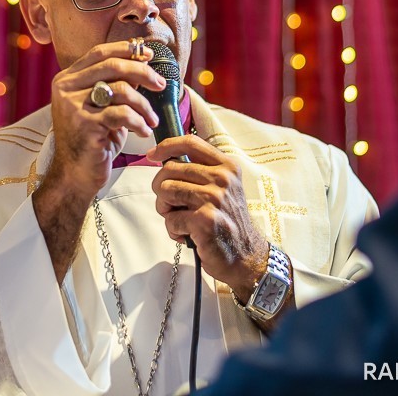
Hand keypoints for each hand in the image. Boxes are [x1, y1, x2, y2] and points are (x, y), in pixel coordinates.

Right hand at [42, 40, 165, 199]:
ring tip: (151, 120)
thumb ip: (114, 83)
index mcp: (67, 79)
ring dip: (144, 105)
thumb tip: (142, 59)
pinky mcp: (84, 124)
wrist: (74, 175)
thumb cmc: (93, 140)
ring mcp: (73, 106)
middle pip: (112, 65)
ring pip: (121, 89)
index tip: (149, 55)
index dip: (127, 50)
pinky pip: (122, 114)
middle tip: (160, 84)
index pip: (99, 52)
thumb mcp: (101, 107)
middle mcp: (66, 88)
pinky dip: (139, 122)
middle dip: (143, 72)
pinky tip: (143, 131)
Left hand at [148, 135, 269, 299]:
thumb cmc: (227, 221)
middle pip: (169, 169)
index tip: (152, 156)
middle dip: (161, 188)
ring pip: (165, 191)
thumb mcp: (222, 188)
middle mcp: (223, 178)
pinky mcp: (205, 220)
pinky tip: (187, 235)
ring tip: (180, 220)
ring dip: (165, 209)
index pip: (190, 143)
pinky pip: (170, 218)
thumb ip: (200, 172)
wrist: (245, 255)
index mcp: (226, 166)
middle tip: (171, 204)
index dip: (166, 146)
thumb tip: (164, 160)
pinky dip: (173, 230)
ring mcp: (214, 198)